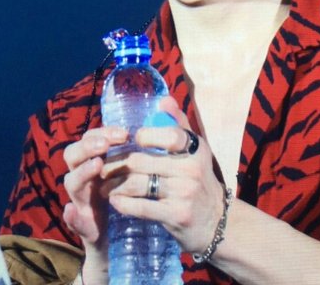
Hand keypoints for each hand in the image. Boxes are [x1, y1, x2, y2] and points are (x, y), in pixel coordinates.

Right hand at [63, 125, 128, 276]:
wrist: (112, 234)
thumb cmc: (123, 192)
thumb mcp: (127, 170)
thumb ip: (134, 149)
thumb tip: (153, 124)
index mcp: (92, 160)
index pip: (90, 137)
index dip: (104, 132)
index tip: (124, 132)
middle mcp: (81, 175)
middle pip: (72, 154)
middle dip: (88, 147)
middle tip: (105, 145)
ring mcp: (78, 198)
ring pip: (71, 181)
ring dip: (82, 171)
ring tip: (97, 165)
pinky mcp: (80, 223)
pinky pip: (71, 219)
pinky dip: (70, 215)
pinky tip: (72, 210)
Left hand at [100, 96, 224, 254]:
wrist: (216, 220)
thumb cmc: (198, 177)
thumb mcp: (195, 149)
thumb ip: (179, 123)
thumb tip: (163, 100)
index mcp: (196, 148)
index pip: (170, 135)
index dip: (146, 135)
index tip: (132, 139)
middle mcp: (192, 168)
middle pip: (142, 161)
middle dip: (117, 163)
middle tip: (103, 166)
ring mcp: (185, 192)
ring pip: (137, 184)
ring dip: (115, 184)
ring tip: (104, 185)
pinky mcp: (176, 215)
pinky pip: (141, 207)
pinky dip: (123, 203)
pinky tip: (115, 201)